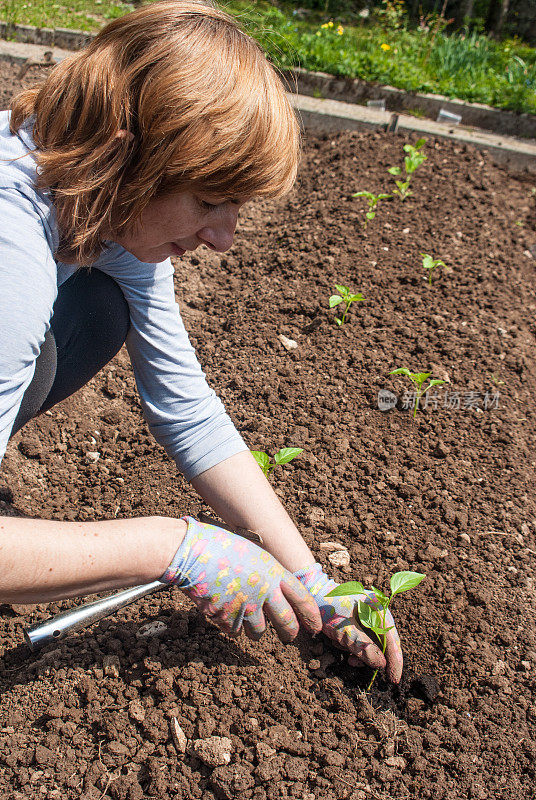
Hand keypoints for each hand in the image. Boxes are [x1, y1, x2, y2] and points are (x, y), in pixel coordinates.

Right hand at [161, 517, 321, 642]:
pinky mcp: (227, 618)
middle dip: (290, 633)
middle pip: (287, 622)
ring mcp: (245, 607)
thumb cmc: (221, 546)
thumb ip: (268, 574)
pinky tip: (225, 610)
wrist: (193, 553)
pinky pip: (234, 630)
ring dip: (256, 630)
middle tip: (290, 637)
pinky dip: (232, 625)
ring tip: (249, 620)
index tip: (315, 625)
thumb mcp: (254, 554)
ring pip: (259, 632)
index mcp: (274, 573)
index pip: (302, 598)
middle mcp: (264, 592)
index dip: (311, 615)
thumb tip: (276, 593)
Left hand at [294, 562, 402, 682]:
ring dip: (357, 652)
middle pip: (382, 641)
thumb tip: (381, 664)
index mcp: (378, 608)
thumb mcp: (346, 631)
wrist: (311, 592)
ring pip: (370, 642)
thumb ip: (365, 648)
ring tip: (345, 654)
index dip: (395, 660)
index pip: (392, 638)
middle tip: (359, 666)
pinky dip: (351, 645)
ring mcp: (367, 614)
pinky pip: (360, 638)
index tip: (394, 679)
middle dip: (370, 656)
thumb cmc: (329, 608)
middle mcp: (376, 611)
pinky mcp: (357, 619)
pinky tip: (338, 643)